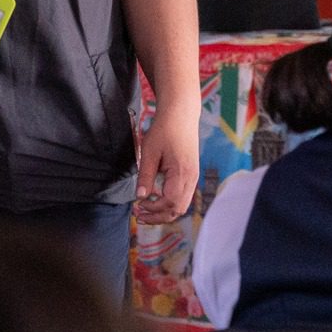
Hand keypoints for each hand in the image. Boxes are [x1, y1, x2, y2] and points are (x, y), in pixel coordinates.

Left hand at [134, 99, 200, 225]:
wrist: (181, 114)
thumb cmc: (164, 130)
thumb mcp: (149, 152)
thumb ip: (145, 176)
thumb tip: (140, 196)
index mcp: (182, 173)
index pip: (170, 203)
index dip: (153, 209)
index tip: (138, 205)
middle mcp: (192, 178)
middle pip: (178, 209)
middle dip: (158, 217)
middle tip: (139, 215)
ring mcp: (193, 176)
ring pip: (182, 205)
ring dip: (164, 212)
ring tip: (146, 211)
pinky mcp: (191, 174)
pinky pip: (183, 196)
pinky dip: (170, 203)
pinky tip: (157, 200)